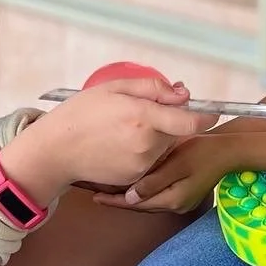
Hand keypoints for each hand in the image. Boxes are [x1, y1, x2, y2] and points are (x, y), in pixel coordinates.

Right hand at [0, 78, 217, 205]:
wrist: (55, 151)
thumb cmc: (81, 114)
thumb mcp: (114, 88)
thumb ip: (153, 88)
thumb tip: (184, 94)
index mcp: (143, 117)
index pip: (190, 122)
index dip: (205, 116)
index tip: (210, 111)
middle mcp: (146, 145)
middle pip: (176, 132)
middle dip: (170, 121)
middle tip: (143, 112)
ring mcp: (141, 165)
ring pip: (163, 146)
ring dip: (156, 137)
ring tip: (125, 128)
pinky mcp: (134, 178)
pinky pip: (150, 161)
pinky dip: (143, 151)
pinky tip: (119, 144)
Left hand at [95, 133, 230, 212]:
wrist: (230, 151)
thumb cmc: (205, 151)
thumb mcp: (178, 162)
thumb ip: (155, 180)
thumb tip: (130, 196)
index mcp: (173, 199)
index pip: (136, 204)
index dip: (114, 199)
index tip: (94, 195)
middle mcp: (175, 205)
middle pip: (139, 205)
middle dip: (117, 199)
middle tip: (94, 191)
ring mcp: (180, 202)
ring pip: (146, 201)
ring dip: (128, 196)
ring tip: (107, 188)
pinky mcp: (182, 194)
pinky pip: (155, 195)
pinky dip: (140, 190)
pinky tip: (130, 183)